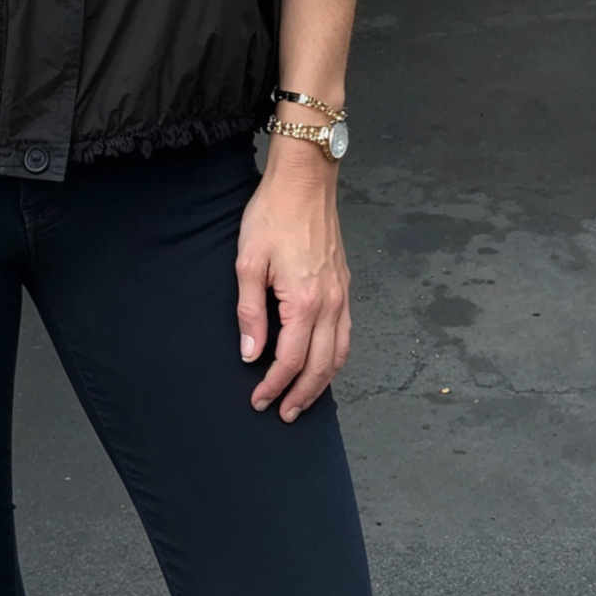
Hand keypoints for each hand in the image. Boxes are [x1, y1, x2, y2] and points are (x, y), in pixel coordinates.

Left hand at [235, 139, 350, 422]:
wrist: (304, 182)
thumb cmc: (271, 215)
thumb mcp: (248, 261)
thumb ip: (250, 311)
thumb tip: (250, 353)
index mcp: (304, 302)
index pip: (289, 360)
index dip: (272, 385)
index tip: (257, 400)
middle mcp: (330, 304)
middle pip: (319, 367)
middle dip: (301, 395)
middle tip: (281, 413)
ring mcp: (342, 295)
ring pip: (339, 355)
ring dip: (322, 383)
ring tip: (302, 399)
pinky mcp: (345, 285)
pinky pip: (346, 334)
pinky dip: (336, 358)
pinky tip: (323, 363)